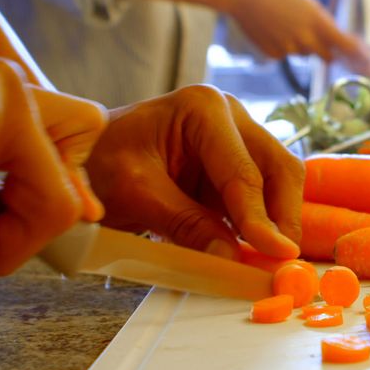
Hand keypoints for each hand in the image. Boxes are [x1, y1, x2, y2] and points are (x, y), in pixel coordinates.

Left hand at [84, 85, 303, 259]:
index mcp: (203, 108)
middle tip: (281, 261)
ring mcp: (238, 136)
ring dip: (278, 221)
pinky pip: (264, 193)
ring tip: (268, 260)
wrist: (86, 155)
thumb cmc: (101, 161)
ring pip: (280, 181)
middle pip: (279, 168)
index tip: (277, 254)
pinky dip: (263, 222)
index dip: (261, 218)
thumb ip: (185, 224)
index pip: (244, 172)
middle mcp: (230, 115)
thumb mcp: (136, 195)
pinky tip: (255, 250)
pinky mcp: (237, 162)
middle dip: (283, 217)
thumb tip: (230, 257)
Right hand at [229, 0, 369, 83]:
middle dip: (327, 51)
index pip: (346, 45)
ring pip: (304, 53)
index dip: (360, 58)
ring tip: (284, 23)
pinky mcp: (274, 55)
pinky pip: (286, 55)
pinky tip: (271, 30)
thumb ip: (324, 25)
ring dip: (300, 43)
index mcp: (318, 22)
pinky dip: (282, 45)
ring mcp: (289, 49)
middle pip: (327, 57)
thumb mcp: (308, 6)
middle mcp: (307, 39)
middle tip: (316, 40)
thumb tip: (340, 43)